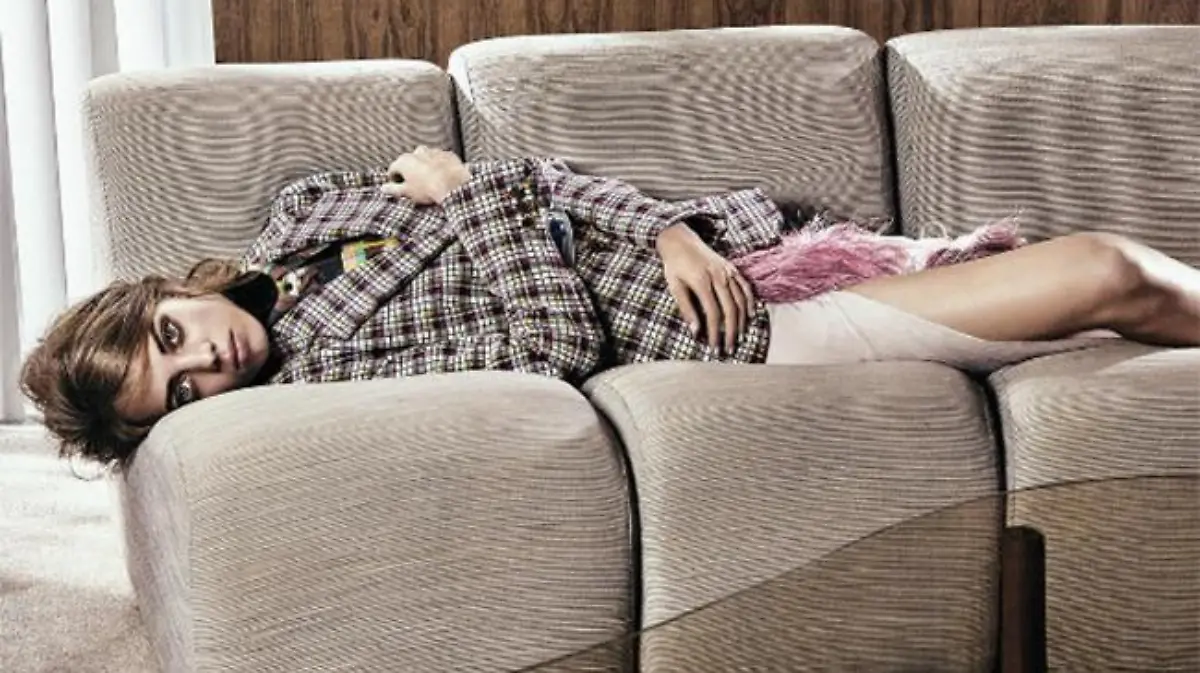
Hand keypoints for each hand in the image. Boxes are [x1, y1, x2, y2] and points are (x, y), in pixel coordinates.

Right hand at [381, 147, 470, 204]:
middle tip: (415, 185)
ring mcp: (434, 152)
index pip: (393, 169)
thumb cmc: (427, 190)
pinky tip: (443, 176)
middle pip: (409, 162)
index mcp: (404, 161)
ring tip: (430, 181)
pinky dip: (440, 166)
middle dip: (410, 171)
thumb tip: (383, 188)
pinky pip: (441, 160)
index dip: (394, 179)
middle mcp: (417, 152)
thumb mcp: (407, 192)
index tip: (399, 187)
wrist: (453, 186)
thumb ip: (393, 189)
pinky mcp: (448, 155)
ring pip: (425, 159)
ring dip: (425, 167)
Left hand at [656, 223, 754, 353]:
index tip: (714, 348)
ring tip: (739, 337)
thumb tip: (694, 332)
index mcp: (702, 282)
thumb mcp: (674, 286)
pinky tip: (751, 315)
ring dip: (741, 321)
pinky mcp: (732, 268)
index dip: (715, 333)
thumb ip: (686, 308)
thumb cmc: (674, 265)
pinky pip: (745, 286)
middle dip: (730, 332)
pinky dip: (750, 301)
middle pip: (730, 310)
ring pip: (740, 300)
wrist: (680, 240)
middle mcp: (718, 277)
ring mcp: (727, 272)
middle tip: (729, 349)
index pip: (712, 313)